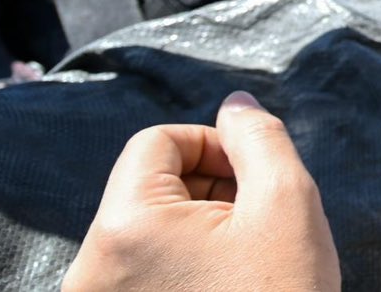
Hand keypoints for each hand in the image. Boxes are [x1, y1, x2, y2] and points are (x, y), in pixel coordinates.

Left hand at [63, 91, 339, 291]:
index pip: (157, 143)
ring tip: (247, 260)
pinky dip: (186, 267)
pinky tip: (229, 286)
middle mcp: (93, 268)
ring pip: (149, 232)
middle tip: (259, 223)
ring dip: (202, 230)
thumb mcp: (288, 202)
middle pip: (149, 188)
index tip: (255, 179)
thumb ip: (260, 140)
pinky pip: (143, 273)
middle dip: (211, 191)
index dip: (214, 146)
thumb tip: (235, 106)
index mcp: (126, 227)